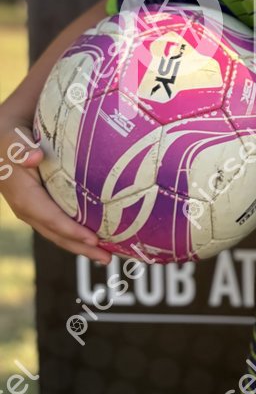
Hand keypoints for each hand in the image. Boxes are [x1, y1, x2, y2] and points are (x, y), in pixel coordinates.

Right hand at [1, 119, 110, 265]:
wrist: (3, 136)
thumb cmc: (12, 134)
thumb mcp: (13, 138)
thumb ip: (20, 147)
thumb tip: (34, 158)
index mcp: (22, 194)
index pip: (49, 217)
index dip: (70, 230)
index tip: (93, 239)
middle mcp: (26, 207)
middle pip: (55, 232)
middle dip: (80, 247)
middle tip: (107, 258)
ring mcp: (33, 209)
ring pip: (57, 232)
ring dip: (80, 245)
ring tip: (106, 256)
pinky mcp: (40, 206)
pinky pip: (58, 223)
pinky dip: (76, 233)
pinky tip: (95, 238)